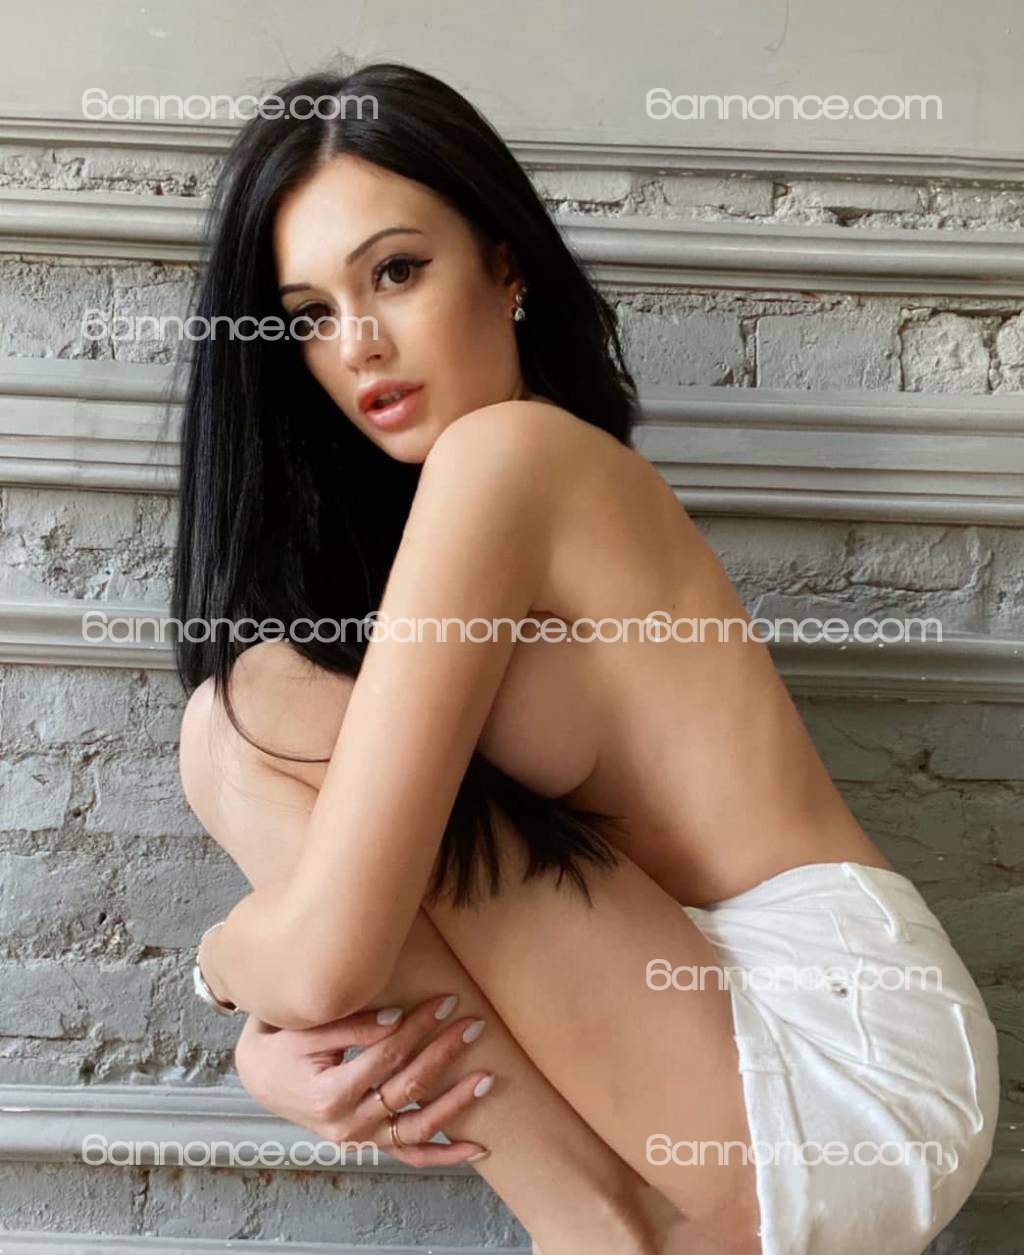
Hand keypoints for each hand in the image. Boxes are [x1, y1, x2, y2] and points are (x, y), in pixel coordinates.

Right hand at [232, 993, 492, 1167]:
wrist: (260, 1076)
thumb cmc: (281, 1046)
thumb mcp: (308, 1029)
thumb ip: (353, 1025)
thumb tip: (398, 1018)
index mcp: (330, 1094)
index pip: (387, 1056)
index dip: (419, 1027)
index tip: (445, 1002)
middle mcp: (347, 1125)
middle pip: (407, 1089)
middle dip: (444, 1054)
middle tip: (473, 1026)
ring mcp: (360, 1139)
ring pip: (417, 1130)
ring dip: (455, 1106)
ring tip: (486, 1079)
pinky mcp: (369, 1142)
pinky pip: (410, 1155)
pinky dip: (445, 1155)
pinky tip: (478, 1148)